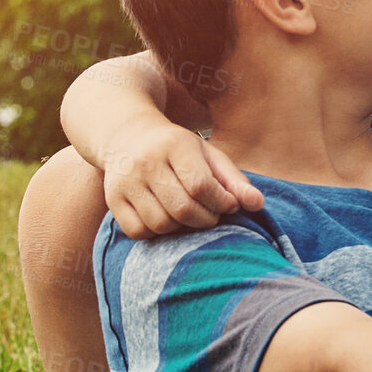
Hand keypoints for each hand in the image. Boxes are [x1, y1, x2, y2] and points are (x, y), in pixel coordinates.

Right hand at [103, 122, 263, 238]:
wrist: (128, 137)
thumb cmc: (178, 149)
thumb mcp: (208, 155)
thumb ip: (235, 180)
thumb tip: (258, 205)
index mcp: (174, 145)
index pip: (201, 186)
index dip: (222, 202)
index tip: (229, 204)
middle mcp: (145, 162)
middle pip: (182, 209)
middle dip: (206, 219)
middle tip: (212, 215)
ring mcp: (125, 182)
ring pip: (161, 224)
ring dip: (184, 229)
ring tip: (192, 216)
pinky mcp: (112, 199)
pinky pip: (139, 232)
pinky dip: (158, 233)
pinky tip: (168, 220)